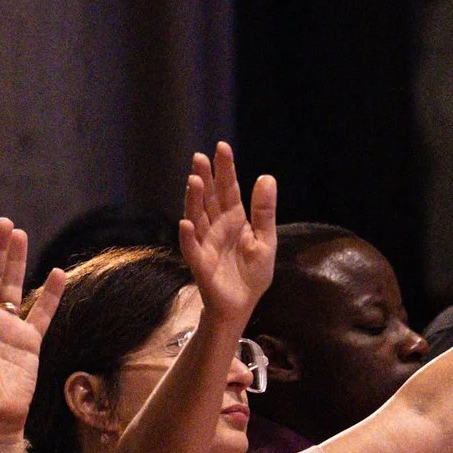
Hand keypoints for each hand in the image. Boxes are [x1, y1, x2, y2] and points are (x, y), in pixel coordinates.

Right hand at [179, 141, 276, 327]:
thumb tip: (266, 177)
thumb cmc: (252, 273)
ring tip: (194, 180)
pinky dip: (188, 236)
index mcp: (234, 219)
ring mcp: (205, 243)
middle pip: (209, 198)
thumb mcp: (266, 239)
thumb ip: (264, 211)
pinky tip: (186, 222)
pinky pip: (192, 248)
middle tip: (199, 157)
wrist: (242, 305)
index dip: (225, 169)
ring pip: (197, 217)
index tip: (222, 147)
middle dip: (205, 178)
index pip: (228, 189)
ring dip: (194, 200)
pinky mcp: (200, 264)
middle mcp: (216, 227)